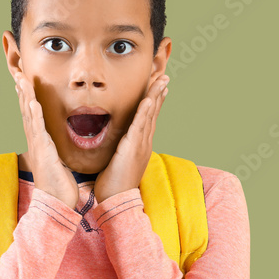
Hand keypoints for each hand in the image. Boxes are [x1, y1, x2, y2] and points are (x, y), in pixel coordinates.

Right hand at [15, 72, 78, 209]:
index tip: (24, 81)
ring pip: (29, 116)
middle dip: (22, 91)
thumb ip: (55, 152)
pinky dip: (34, 115)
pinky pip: (38, 129)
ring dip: (25, 97)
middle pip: (26, 110)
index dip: (27, 97)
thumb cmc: (59, 186)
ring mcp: (38, 146)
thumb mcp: (58, 163)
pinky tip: (32, 102)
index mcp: (40, 142)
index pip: (32, 115)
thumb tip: (56, 148)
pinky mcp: (43, 151)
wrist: (56, 203)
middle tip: (17, 73)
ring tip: (21, 80)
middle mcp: (35, 141)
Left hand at [94, 75, 169, 203]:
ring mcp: (141, 145)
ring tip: (161, 81)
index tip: (158, 88)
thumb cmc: (113, 185)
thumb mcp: (117, 162)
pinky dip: (145, 112)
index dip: (154, 102)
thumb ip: (118, 150)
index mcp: (140, 146)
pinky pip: (140, 126)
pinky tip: (149, 99)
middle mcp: (144, 143)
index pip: (148, 119)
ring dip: (155, 97)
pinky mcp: (133, 149)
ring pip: (150, 116)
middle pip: (153, 113)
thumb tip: (115, 144)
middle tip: (164, 77)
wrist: (116, 201)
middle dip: (159, 94)